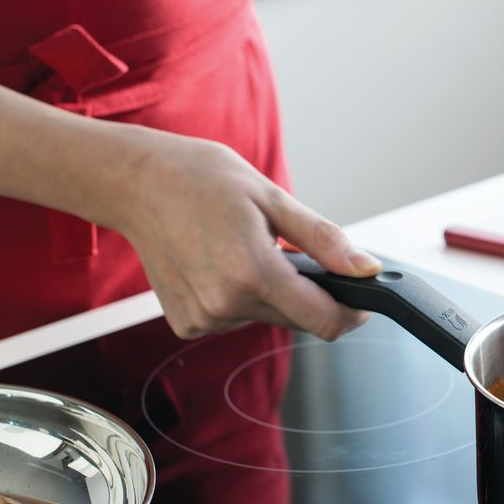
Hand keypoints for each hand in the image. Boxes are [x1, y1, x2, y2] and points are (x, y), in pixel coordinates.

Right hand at [115, 130, 378, 339]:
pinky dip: (240, 296)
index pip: (325, 321)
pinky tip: (218, 263)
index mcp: (252, 274)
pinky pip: (237, 318)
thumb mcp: (273, 198)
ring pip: (268, 317)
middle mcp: (225, 305)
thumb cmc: (201, 179)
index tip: (359, 298)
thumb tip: (367, 269)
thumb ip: (325, 241)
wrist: (135, 183)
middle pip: (299, 319)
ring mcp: (204, 319)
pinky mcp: (188, 324)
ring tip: (241, 247)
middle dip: (307, 290)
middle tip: (283, 246)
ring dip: (271, 290)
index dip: (351, 312)